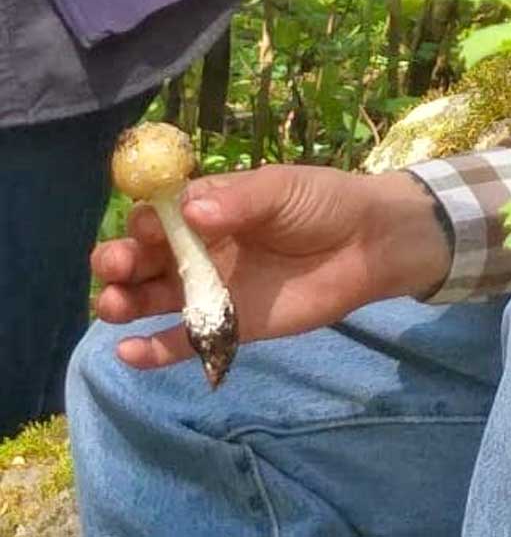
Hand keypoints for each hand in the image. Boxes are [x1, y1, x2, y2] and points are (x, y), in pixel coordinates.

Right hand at [92, 166, 450, 370]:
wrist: (368, 245)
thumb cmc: (322, 203)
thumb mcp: (281, 189)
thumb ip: (238, 200)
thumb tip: (189, 211)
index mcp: (208, 206)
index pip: (159, 214)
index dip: (145, 221)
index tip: (146, 227)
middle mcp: (200, 247)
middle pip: (143, 257)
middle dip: (119, 261)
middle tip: (114, 266)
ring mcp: (211, 289)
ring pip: (151, 298)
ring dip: (123, 302)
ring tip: (113, 305)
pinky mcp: (229, 327)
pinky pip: (182, 342)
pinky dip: (152, 351)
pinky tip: (128, 352)